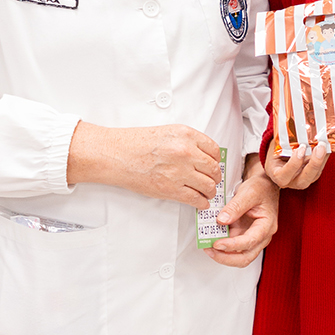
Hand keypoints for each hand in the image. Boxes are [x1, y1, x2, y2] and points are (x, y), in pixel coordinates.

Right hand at [68, 122, 221, 206]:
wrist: (118, 155)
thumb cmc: (136, 143)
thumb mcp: (167, 132)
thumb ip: (187, 141)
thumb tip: (203, 155)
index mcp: (186, 135)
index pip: (214, 150)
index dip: (216, 160)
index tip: (214, 165)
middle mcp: (186, 152)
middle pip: (213, 169)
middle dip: (216, 177)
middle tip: (213, 181)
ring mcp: (179, 172)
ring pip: (208, 186)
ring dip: (210, 191)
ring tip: (207, 193)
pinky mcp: (171, 189)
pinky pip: (195, 199)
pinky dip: (201, 203)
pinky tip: (200, 202)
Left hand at [204, 161, 278, 267]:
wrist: (264, 185)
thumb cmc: (262, 187)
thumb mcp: (249, 192)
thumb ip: (235, 206)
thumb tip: (221, 220)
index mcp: (266, 226)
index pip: (250, 241)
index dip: (233, 245)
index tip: (217, 244)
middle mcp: (261, 236)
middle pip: (245, 257)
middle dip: (226, 257)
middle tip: (210, 250)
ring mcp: (252, 237)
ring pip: (238, 256)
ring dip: (222, 255)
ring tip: (207, 247)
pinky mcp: (244, 236)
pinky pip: (232, 247)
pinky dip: (221, 247)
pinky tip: (211, 240)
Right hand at [263, 142, 329, 190]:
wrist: (279, 159)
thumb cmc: (275, 152)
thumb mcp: (276, 147)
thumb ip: (285, 142)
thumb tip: (301, 128)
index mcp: (278, 175)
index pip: (283, 176)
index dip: (293, 164)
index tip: (301, 148)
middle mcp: (291, 181)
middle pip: (304, 180)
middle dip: (314, 164)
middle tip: (320, 147)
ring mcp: (303, 180)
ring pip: (315, 175)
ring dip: (322, 159)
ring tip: (325, 144)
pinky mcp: (312, 176)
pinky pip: (320, 169)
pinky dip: (324, 157)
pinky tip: (327, 146)